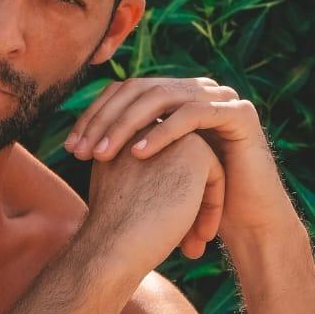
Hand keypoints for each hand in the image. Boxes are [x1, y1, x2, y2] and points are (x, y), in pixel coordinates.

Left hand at [65, 76, 294, 255]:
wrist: (244, 223)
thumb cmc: (193, 202)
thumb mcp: (151, 169)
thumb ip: (124, 145)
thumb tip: (75, 138)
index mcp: (175, 97)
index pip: (125, 92)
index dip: (94, 116)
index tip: (70, 148)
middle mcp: (197, 90)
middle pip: (138, 89)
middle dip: (104, 120)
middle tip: (80, 151)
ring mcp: (220, 97)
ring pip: (161, 97)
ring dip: (125, 125)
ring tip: (102, 155)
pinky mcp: (239, 114)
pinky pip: (192, 114)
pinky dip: (161, 132)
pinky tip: (138, 155)